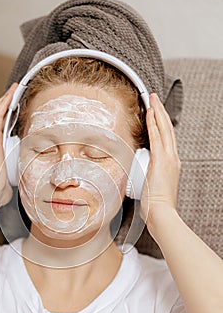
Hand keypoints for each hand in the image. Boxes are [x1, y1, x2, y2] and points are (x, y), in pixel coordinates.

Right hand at [0, 83, 17, 209]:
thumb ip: (13, 176)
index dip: (5, 118)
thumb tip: (20, 180)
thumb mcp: (8, 179)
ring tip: (13, 90)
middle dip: (4, 105)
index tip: (13, 110)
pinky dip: (4, 103)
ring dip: (5, 100)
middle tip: (13, 94)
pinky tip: (11, 94)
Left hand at [140, 93, 180, 231]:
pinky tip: (150, 113)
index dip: (161, 123)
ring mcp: (169, 158)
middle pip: (167, 129)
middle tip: (155, 98)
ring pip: (164, 129)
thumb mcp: (153, 187)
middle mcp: (173, 158)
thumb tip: (139, 178)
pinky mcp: (162, 160)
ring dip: (157, 112)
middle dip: (161, 112)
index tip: (156, 113)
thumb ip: (147, 179)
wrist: (161, 213)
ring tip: (152, 99)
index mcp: (171, 164)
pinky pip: (156, 137)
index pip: (166, 139)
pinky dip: (154, 123)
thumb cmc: (155, 206)